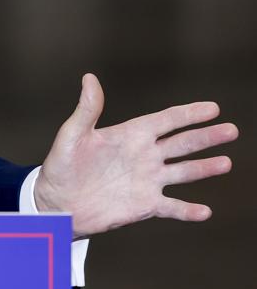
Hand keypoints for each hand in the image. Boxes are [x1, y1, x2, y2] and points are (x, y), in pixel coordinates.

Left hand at [34, 73, 237, 237]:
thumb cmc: (62, 165)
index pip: (166, 120)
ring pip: (184, 172)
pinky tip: (205, 211)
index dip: (188, 114)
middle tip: (231, 130)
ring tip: (226, 163)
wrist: (57, 201)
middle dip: (206, 137)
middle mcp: (144, 155)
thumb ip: (87, 109)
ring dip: (205, 168)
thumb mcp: (72, 134)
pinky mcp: (145, 205)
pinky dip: (188, 210)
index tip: (213, 108)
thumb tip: (89, 77)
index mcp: (130, 135)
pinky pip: (172, 207)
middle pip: (182, 143)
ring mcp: (147, 180)